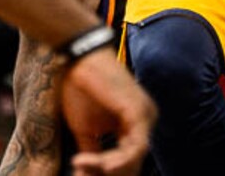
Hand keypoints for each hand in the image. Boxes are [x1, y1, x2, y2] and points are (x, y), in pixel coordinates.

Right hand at [62, 47, 155, 175]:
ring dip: (106, 168)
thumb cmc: (81, 90)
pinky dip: (116, 161)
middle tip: (79, 170)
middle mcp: (147, 120)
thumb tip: (85, 175)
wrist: (79, 60)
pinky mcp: (139, 112)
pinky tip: (97, 164)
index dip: (104, 173)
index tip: (78, 170)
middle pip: (132, 164)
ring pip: (133, 159)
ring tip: (80, 164)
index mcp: (136, 124)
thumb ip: (93, 153)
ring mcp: (146, 115)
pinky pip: (135, 149)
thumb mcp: (87, 130)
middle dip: (105, 173)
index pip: (128, 161)